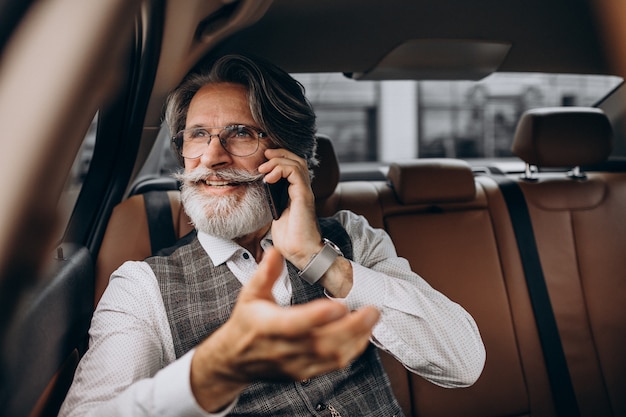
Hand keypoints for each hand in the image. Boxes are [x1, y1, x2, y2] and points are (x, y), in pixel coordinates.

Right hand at [190, 248, 379, 411]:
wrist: (236, 360)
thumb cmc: (247, 323)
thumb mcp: (250, 294)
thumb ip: (265, 273)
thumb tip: (276, 251)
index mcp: (267, 326)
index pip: (294, 324)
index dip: (317, 317)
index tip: (338, 305)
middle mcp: (283, 348)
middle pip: (321, 343)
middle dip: (351, 328)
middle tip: (372, 310)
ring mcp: (295, 364)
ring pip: (331, 357)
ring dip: (356, 339)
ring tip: (371, 318)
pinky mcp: (305, 373)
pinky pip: (333, 366)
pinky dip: (352, 350)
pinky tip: (362, 334)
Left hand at [258, 148, 323, 266]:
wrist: (300, 252)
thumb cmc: (290, 239)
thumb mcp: (277, 215)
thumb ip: (274, 202)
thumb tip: (263, 193)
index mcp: (296, 193)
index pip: (293, 166)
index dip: (280, 159)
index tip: (263, 161)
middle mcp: (302, 190)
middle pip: (297, 159)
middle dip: (279, 154)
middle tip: (264, 157)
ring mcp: (304, 192)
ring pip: (297, 163)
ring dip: (278, 160)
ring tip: (264, 168)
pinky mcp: (303, 196)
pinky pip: (295, 173)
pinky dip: (281, 169)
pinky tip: (269, 178)